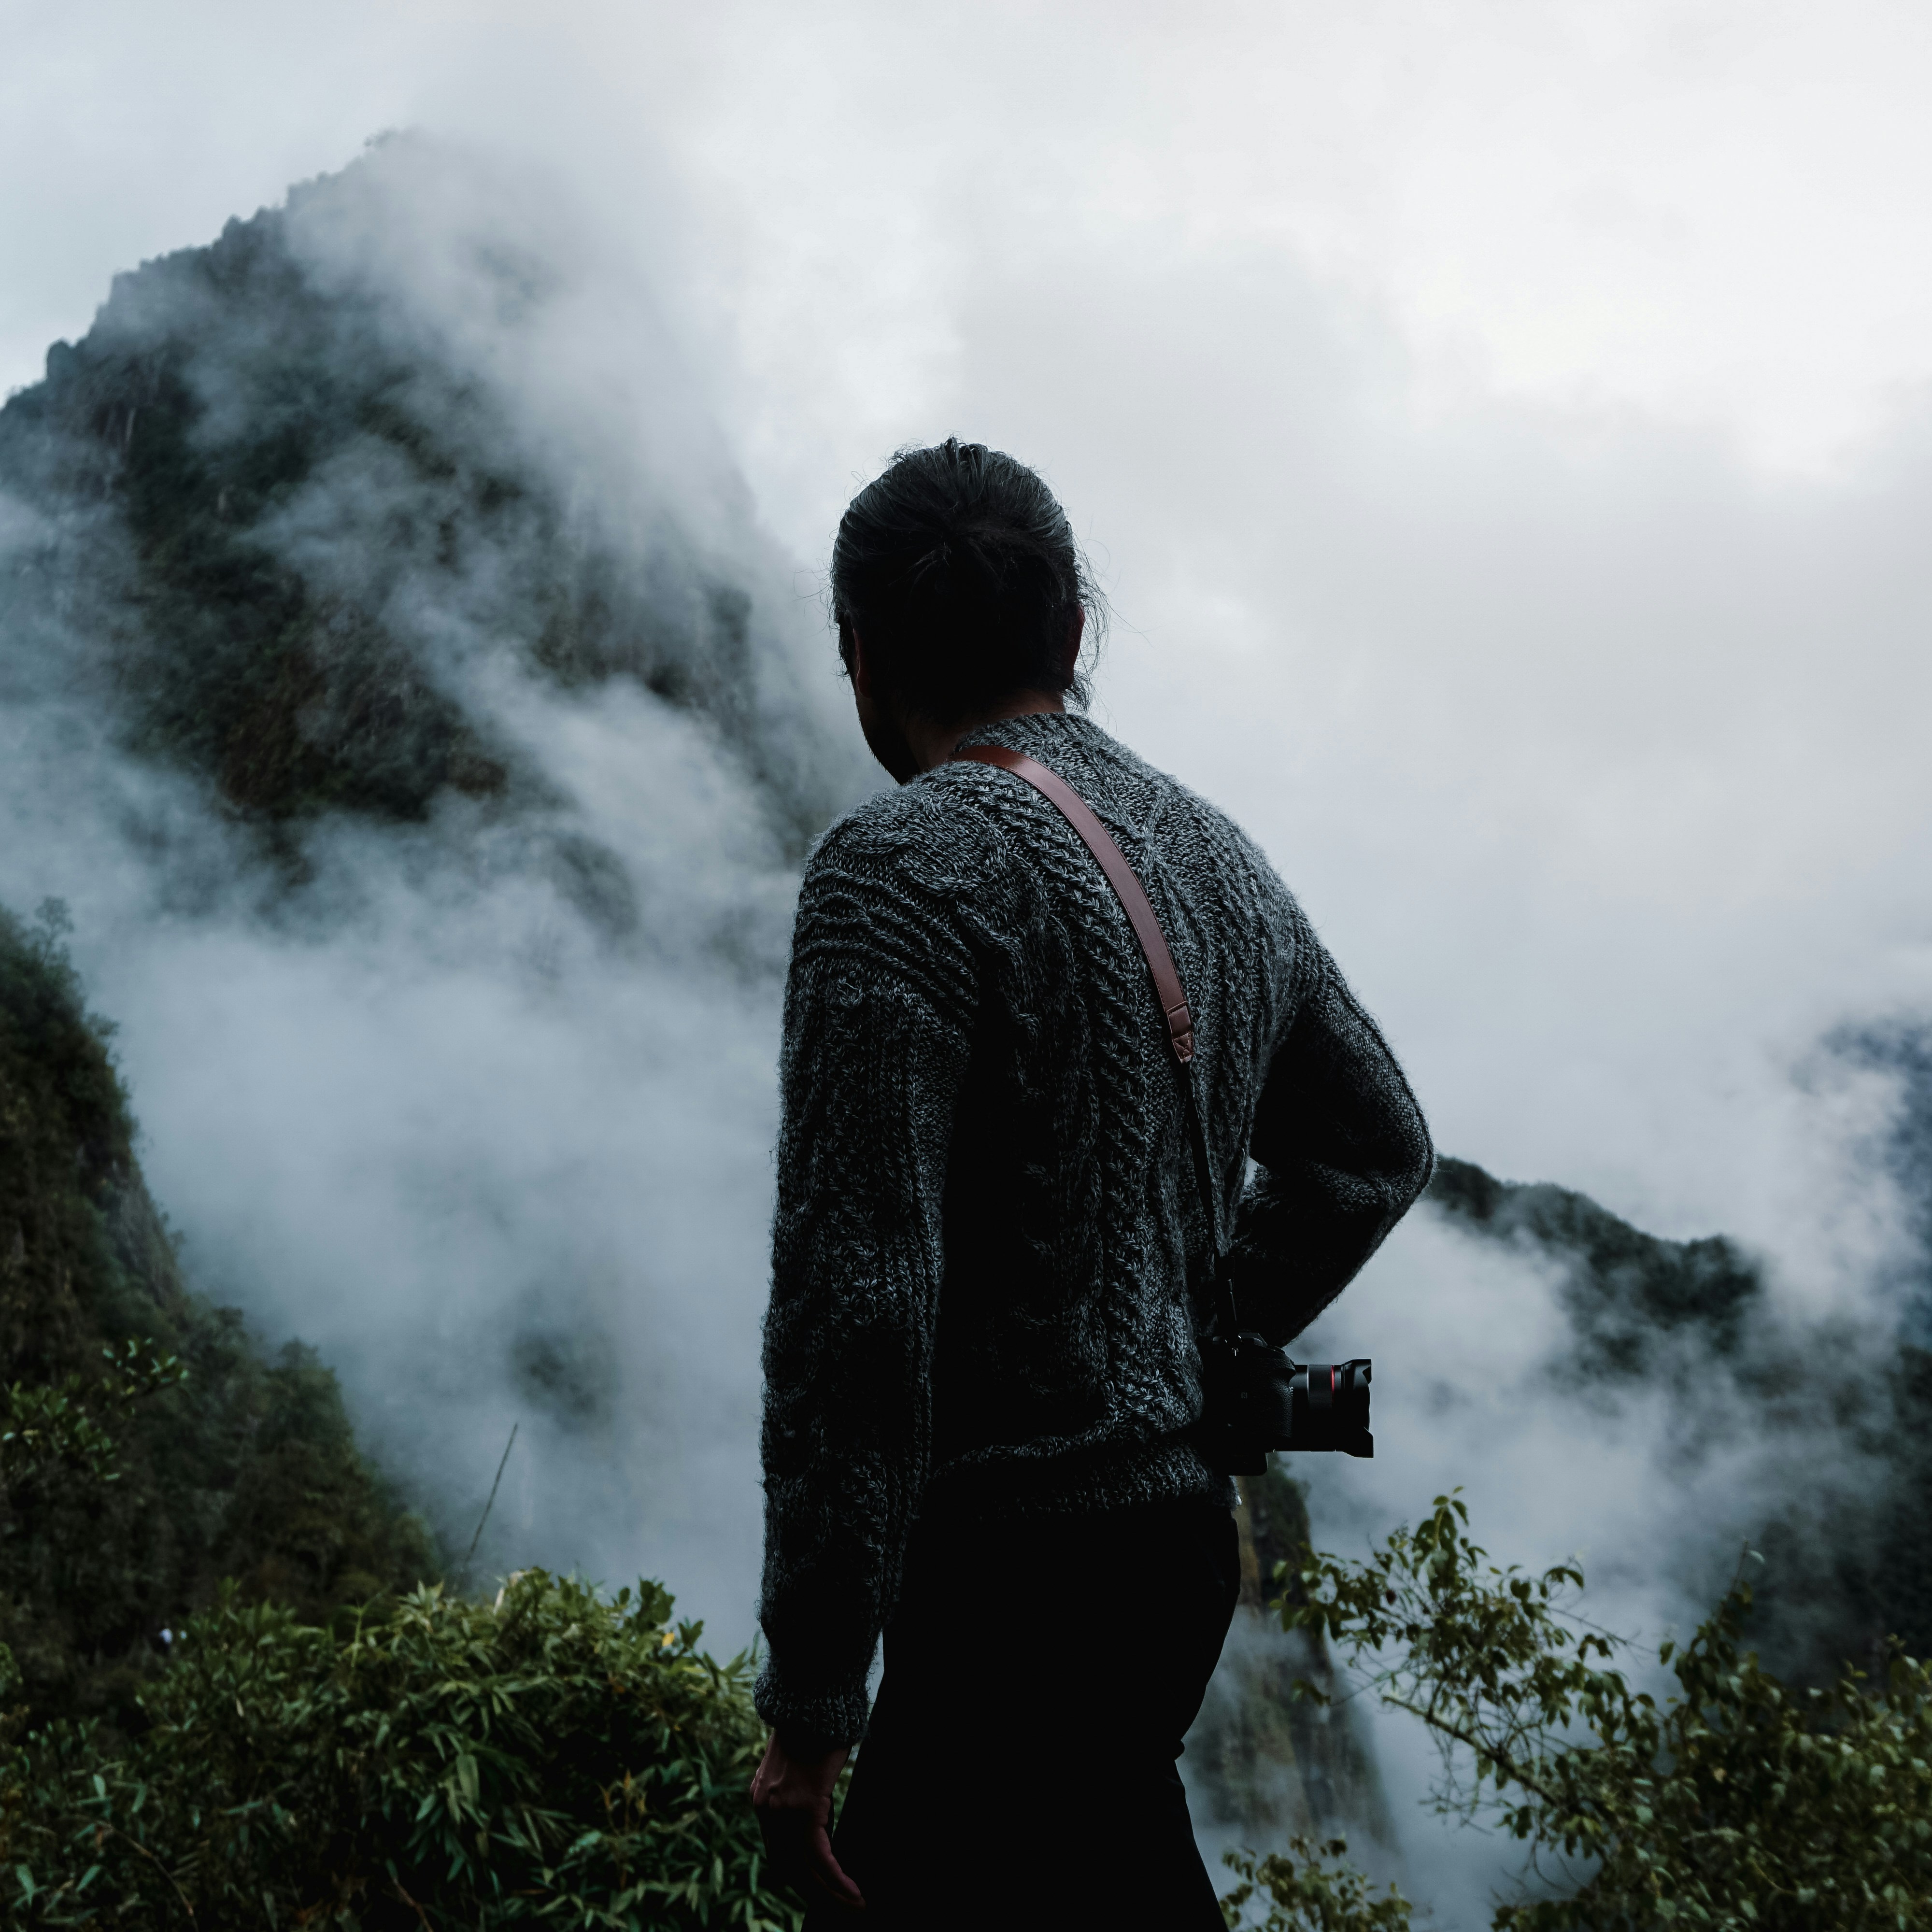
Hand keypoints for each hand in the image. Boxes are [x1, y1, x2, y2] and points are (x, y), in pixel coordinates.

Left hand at [750, 1731, 862, 1909]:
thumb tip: (815, 1818)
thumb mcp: (796, 1767)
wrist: (810, 1698)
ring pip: (804, 1870)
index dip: (801, 1879)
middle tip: (843, 1908)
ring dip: (830, 1893)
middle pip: (788, 1869)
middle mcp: (766, 1810)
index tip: (823, 1892)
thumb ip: (796, 1794)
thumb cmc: (812, 1728)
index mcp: (762, 1801)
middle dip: (816, 1894)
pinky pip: (820, 1856)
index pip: (778, 1855)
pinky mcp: (804, 1807)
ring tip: (854, 1904)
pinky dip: (837, 1879)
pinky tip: (853, 1891)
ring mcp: (782, 1810)